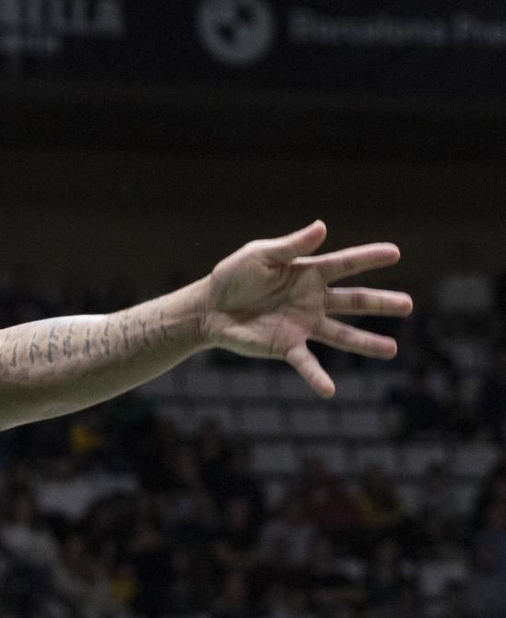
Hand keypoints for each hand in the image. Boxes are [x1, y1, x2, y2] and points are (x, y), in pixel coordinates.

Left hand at [199, 221, 410, 397]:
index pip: (344, 264)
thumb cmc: (234, 276)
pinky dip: (318, 377)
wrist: (208, 307)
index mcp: (307, 273)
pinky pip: (307, 363)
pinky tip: (330, 391)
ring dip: (366, 343)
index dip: (369, 258)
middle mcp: (312, 300)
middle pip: (353, 301)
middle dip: (380, 302)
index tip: (395, 252)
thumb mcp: (261, 254)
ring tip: (392, 350)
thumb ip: (292, 245)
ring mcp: (302, 325)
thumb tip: (323, 226)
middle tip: (408, 305)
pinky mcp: (286, 346)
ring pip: (342, 336)